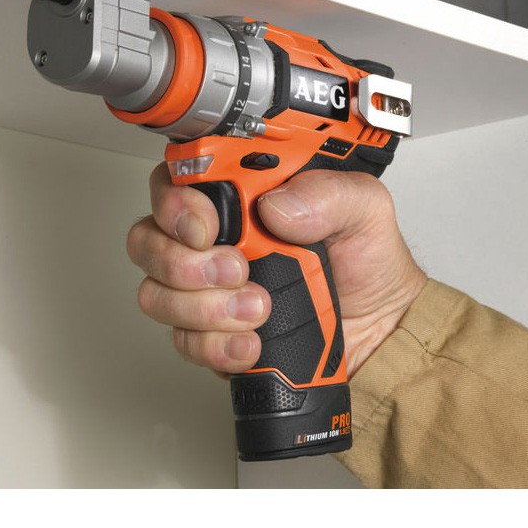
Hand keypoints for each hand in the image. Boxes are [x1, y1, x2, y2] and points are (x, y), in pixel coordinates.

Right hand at [127, 163, 426, 377]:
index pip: (175, 181)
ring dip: (204, 307)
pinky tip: (252, 342)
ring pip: (155, 293)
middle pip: (147, 238)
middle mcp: (213, 238)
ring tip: (258, 307)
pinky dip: (216, 345)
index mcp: (239, 196)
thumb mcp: (364, 210)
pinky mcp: (209, 333)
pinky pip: (183, 341)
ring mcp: (206, 288)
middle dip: (184, 261)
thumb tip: (277, 205)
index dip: (175, 201)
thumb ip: (329, 194)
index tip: (206, 226)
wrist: (379, 333)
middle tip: (237, 268)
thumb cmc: (365, 265)